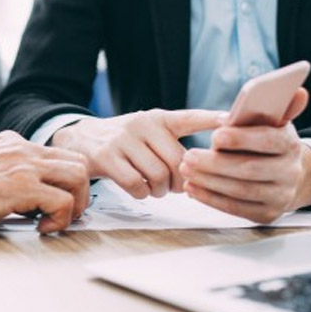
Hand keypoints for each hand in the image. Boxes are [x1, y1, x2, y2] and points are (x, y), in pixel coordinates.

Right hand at [0, 131, 88, 233]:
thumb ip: (7, 172)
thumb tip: (28, 197)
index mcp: (14, 143)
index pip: (61, 154)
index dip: (69, 181)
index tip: (62, 202)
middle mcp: (23, 149)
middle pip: (79, 162)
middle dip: (81, 193)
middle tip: (66, 214)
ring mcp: (23, 166)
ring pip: (78, 176)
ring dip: (76, 204)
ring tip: (56, 220)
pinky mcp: (20, 187)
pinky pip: (62, 201)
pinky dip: (60, 219)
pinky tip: (42, 228)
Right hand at [50, 109, 226, 198]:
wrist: (79, 139)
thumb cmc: (124, 142)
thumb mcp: (148, 132)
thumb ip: (173, 144)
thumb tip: (203, 171)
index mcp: (158, 118)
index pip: (188, 118)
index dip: (210, 119)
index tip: (230, 120)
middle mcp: (142, 124)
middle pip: (178, 161)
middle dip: (182, 181)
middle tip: (176, 187)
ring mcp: (123, 140)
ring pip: (158, 176)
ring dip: (161, 190)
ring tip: (156, 188)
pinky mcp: (106, 157)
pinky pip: (136, 185)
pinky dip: (142, 194)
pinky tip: (139, 189)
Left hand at [179, 88, 310, 222]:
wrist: (285, 175)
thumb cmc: (267, 142)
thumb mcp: (271, 122)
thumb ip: (275, 106)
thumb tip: (298, 92)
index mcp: (291, 144)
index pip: (269, 140)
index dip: (241, 138)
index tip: (216, 134)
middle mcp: (290, 172)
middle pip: (250, 169)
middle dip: (215, 163)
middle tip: (189, 156)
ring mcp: (280, 196)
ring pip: (241, 190)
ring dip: (209, 181)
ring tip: (186, 170)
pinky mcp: (267, 214)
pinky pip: (236, 208)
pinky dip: (211, 199)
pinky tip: (193, 188)